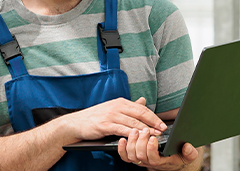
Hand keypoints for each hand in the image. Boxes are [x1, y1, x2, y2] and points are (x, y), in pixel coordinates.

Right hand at [50, 98, 166, 141]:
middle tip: (162, 130)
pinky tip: (138, 138)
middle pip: (139, 114)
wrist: (76, 123)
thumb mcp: (114, 108)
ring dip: (145, 130)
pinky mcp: (105, 125)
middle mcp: (116, 107)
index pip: (141, 108)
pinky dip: (131, 134)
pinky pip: (121, 130)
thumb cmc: (96, 117)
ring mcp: (110, 116)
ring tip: (154, 136)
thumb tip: (144, 100)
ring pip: (132, 123)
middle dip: (153, 123)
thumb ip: (130, 106)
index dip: (153, 116)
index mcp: (120, 102)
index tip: (162, 124)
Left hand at [117, 127, 199, 170]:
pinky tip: (123, 139)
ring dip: (132, 142)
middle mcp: (148, 162)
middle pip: (140, 156)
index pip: (153, 159)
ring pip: (131, 155)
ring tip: (135, 130)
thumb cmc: (178, 155)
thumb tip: (187, 146)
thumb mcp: (188, 155)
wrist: (171, 159)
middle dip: (141, 142)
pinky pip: (124, 156)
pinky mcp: (134, 156)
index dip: (151, 149)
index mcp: (161, 162)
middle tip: (145, 130)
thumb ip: (190, 152)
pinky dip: (122, 148)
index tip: (154, 138)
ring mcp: (140, 160)